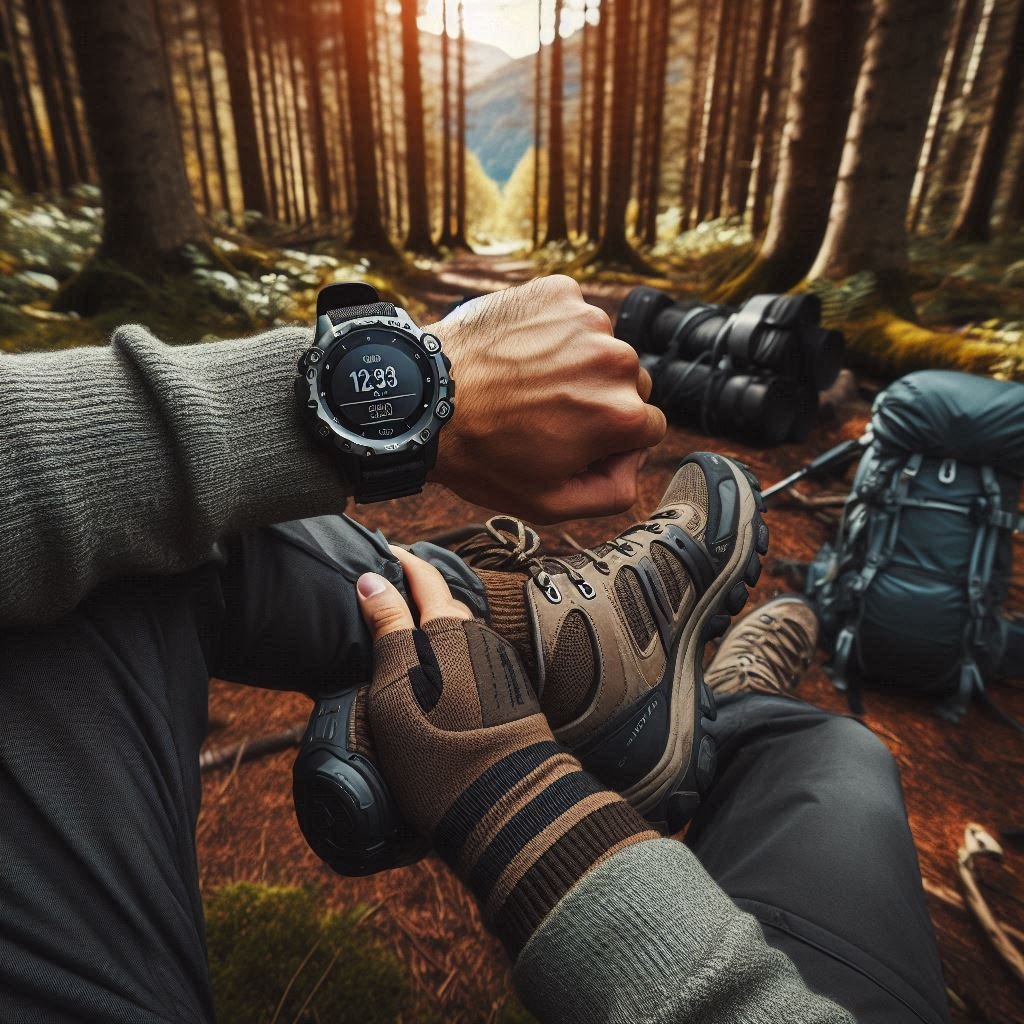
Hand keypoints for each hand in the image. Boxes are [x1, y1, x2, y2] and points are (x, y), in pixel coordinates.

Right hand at [356, 547, 655, 956]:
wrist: (505, 806)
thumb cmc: (439, 749)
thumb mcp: (396, 688)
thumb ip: (387, 629)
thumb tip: (371, 579)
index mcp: (450, 629)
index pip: (423, 575)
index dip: (400, 560)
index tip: (378, 551)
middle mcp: (480, 638)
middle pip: (443, 602)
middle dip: (415, 594)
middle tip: (382, 596)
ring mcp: (497, 666)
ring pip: (459, 634)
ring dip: (432, 628)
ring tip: (400, 640)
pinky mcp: (507, 694)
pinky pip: (470, 660)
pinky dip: (448, 657)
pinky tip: (432, 679)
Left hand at [428, 275, 666, 522]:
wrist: (426, 398)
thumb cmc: (483, 455)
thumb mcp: (549, 504)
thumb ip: (611, 494)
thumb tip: (635, 467)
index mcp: (623, 414)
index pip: (647, 428)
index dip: (612, 443)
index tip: (574, 442)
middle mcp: (616, 359)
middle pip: (630, 385)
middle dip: (599, 401)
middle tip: (547, 414)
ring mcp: (587, 319)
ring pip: (602, 348)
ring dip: (577, 364)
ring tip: (528, 383)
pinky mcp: (558, 291)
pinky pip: (573, 315)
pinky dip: (554, 331)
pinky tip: (520, 353)